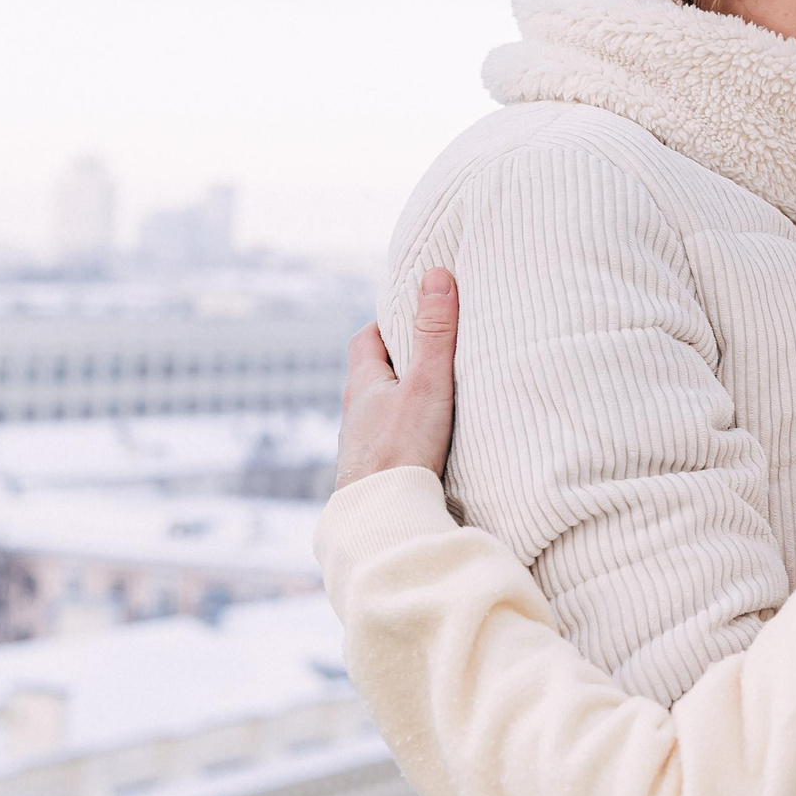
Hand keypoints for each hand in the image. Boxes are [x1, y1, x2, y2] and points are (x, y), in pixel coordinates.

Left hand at [333, 268, 458, 493]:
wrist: (382, 520)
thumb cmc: (401, 450)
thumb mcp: (426, 384)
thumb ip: (435, 333)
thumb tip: (436, 274)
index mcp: (363, 384)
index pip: (365, 338)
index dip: (387, 323)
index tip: (415, 315)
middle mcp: (356, 413)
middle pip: (374, 375)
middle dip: (401, 361)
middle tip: (434, 354)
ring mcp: (363, 446)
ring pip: (382, 411)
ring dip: (404, 401)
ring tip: (439, 399)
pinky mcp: (376, 473)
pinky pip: (389, 442)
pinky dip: (407, 434)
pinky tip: (430, 444)